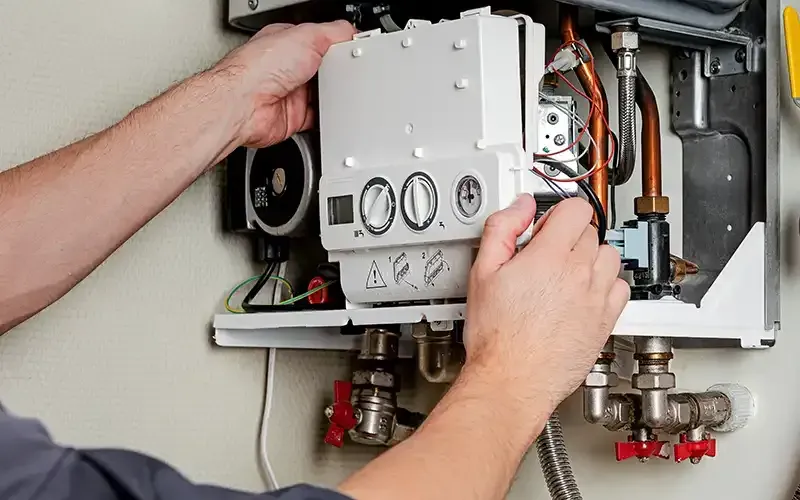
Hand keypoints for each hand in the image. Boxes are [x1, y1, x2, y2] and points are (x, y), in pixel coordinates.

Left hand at [213, 21, 355, 147]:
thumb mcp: (307, 35)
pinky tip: (331, 112)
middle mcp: (288, 68)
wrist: (243, 105)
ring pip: (324, 95)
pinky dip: (327, 118)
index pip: (322, 41)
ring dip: (333, 96)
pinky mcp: (294, 117)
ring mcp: (291, 93)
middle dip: (339, 72)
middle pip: (326, 70)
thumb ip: (333, 32)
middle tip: (350, 72)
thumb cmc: (260, 67)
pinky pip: (318, 118)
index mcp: (289, 43)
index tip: (355, 49)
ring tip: (339, 92)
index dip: (340, 45)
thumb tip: (350, 31)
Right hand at [462, 194, 628, 416]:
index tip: (546, 227)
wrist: (512, 378)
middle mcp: (579, 273)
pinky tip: (585, 293)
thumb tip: (520, 207)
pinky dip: (606, 284)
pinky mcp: (606, 320)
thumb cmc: (496, 335)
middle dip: (568, 237)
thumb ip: (502, 229)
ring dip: (590, 258)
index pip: (575, 209)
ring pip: (609, 256)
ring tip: (567, 273)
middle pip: (590, 232)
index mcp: (549, 256)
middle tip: (547, 255)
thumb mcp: (482, 272)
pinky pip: (620, 287)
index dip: (557, 214)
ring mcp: (596, 297)